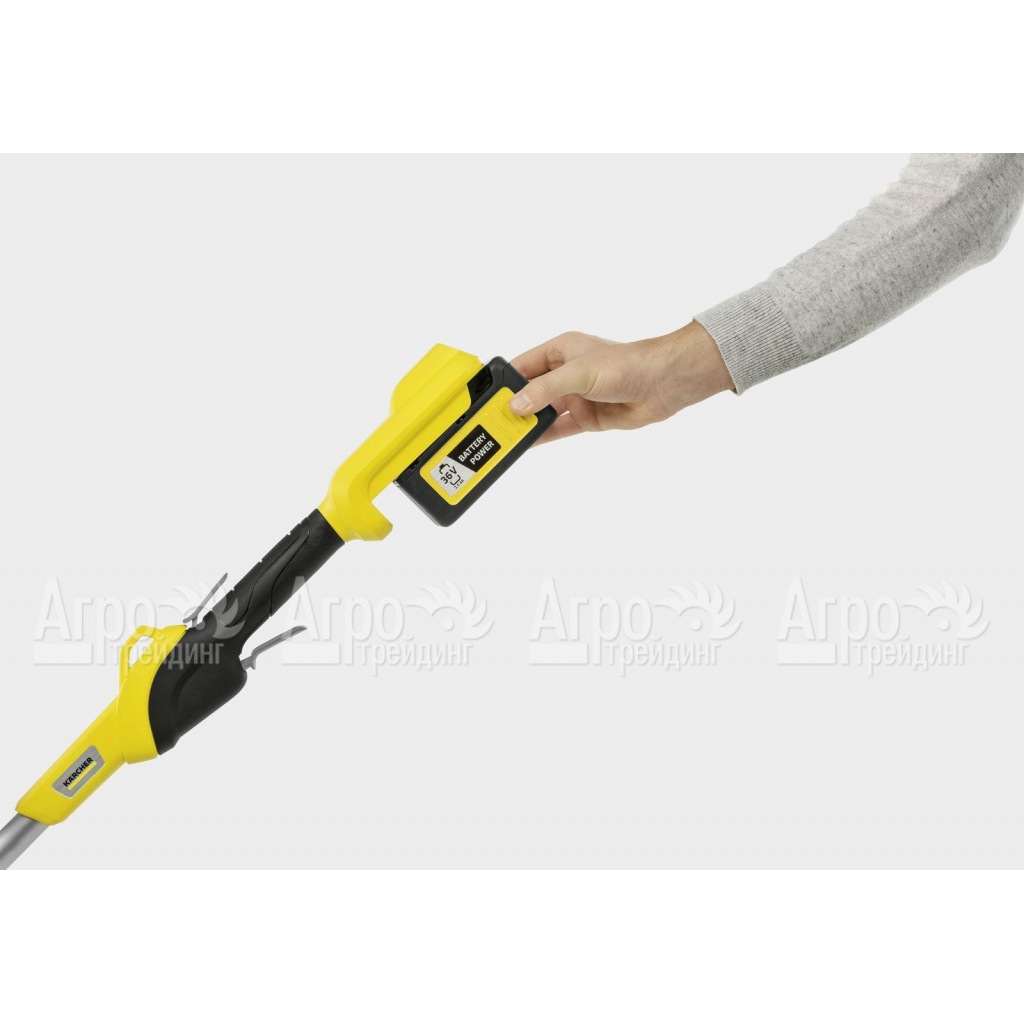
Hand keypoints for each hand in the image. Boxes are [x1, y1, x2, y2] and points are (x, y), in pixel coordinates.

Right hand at [508, 321, 734, 442]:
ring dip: (527, 423)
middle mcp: (566, 372)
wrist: (663, 383)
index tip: (486, 397)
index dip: (505, 381)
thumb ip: (545, 390)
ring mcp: (577, 396)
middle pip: (530, 391)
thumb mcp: (579, 373)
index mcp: (560, 350)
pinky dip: (544, 436)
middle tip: (491, 422)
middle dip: (513, 406)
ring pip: (544, 411)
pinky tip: (527, 444)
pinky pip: (559, 428)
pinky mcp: (588, 417)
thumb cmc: (626, 364)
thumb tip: (516, 406)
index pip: (523, 365)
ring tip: (504, 437)